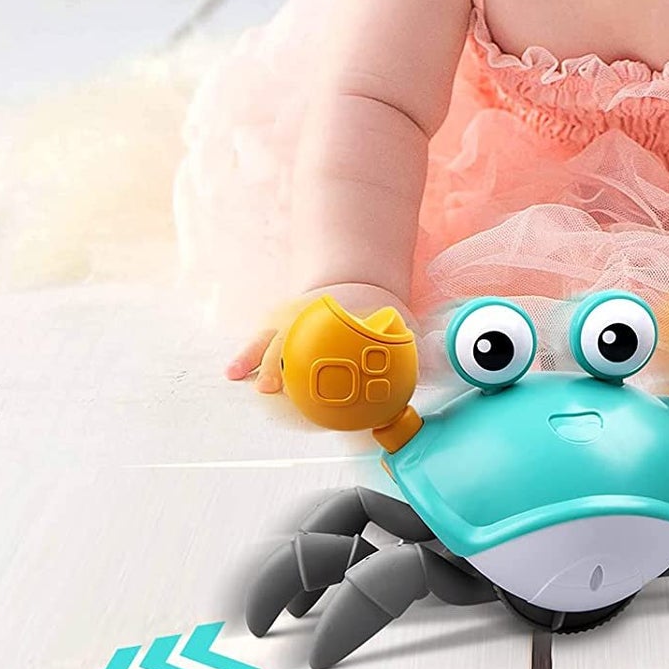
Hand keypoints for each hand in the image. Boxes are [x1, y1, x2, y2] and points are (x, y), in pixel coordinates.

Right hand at [225, 282, 416, 394]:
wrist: (358, 283)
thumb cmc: (382, 313)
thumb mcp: (404, 323)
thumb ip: (418, 345)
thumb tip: (437, 359)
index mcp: (345, 319)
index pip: (333, 337)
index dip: (323, 355)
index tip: (315, 374)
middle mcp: (315, 320)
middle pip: (294, 340)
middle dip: (282, 362)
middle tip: (272, 385)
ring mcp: (295, 322)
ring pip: (272, 337)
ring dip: (257, 357)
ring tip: (240, 376)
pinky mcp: (282, 328)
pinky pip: (261, 339)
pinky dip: (246, 355)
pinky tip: (232, 373)